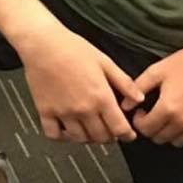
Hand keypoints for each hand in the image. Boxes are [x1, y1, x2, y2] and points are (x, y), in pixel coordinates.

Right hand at [18, 23, 144, 144]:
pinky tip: (67, 129)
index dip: (127, 135)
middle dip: (110, 136)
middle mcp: (83, 109)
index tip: (128, 134)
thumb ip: (124, 82)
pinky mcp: (46, 112)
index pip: (119, 128)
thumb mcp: (104, 61)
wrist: (43, 43)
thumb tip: (139, 98)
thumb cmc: (73, 48)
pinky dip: (62, 136)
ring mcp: (63, 113)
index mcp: (100, 96)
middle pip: (101, 137)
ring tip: (91, 128)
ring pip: (80, 139)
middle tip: (110, 128)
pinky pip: (55, 135)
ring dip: (89, 137)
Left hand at [124, 32, 182, 147]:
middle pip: (161, 138)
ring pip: (179, 142)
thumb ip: (139, 88)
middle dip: (154, 127)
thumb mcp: (158, 69)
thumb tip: (124, 105)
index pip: (146, 129)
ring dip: (173, 132)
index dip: (140, 121)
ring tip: (175, 115)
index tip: (143, 112)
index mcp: (168, 108)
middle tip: (157, 113)